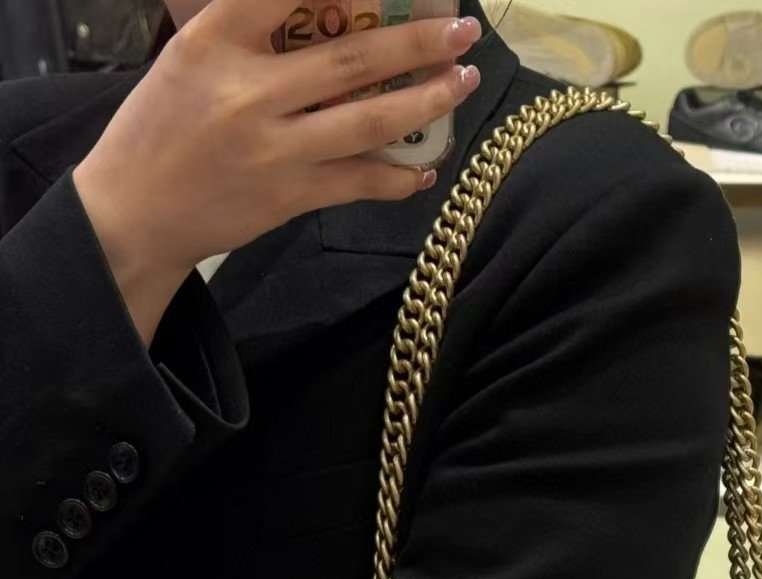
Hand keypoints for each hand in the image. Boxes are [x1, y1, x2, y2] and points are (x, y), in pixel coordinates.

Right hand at [71, 0, 480, 338]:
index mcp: (215, 40)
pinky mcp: (289, 196)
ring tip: (462, 81)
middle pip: (353, 58)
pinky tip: (425, 168)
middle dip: (419, 41)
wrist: (134, 212)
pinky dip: (398, 176)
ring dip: (426, 101)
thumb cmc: (161, 128)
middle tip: (463, 28)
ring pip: (369, 119)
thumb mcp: (190, 58)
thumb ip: (248, 31)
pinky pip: (359, 182)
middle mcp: (249, 90)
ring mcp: (274, 147)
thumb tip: (326, 14)